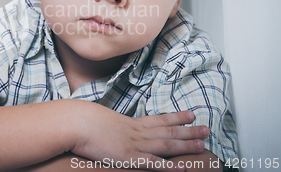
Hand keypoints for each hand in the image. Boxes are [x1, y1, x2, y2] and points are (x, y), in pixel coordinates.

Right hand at [70, 101, 208, 171]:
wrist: (74, 121)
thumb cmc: (81, 119)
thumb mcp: (98, 118)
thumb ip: (108, 124)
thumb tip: (107, 125)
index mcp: (129, 122)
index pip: (157, 119)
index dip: (175, 118)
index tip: (189, 114)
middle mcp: (136, 132)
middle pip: (168, 131)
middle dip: (188, 130)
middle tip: (206, 128)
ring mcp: (134, 144)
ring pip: (166, 145)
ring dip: (186, 144)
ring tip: (203, 143)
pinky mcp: (128, 158)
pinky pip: (153, 164)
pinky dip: (169, 167)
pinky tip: (183, 169)